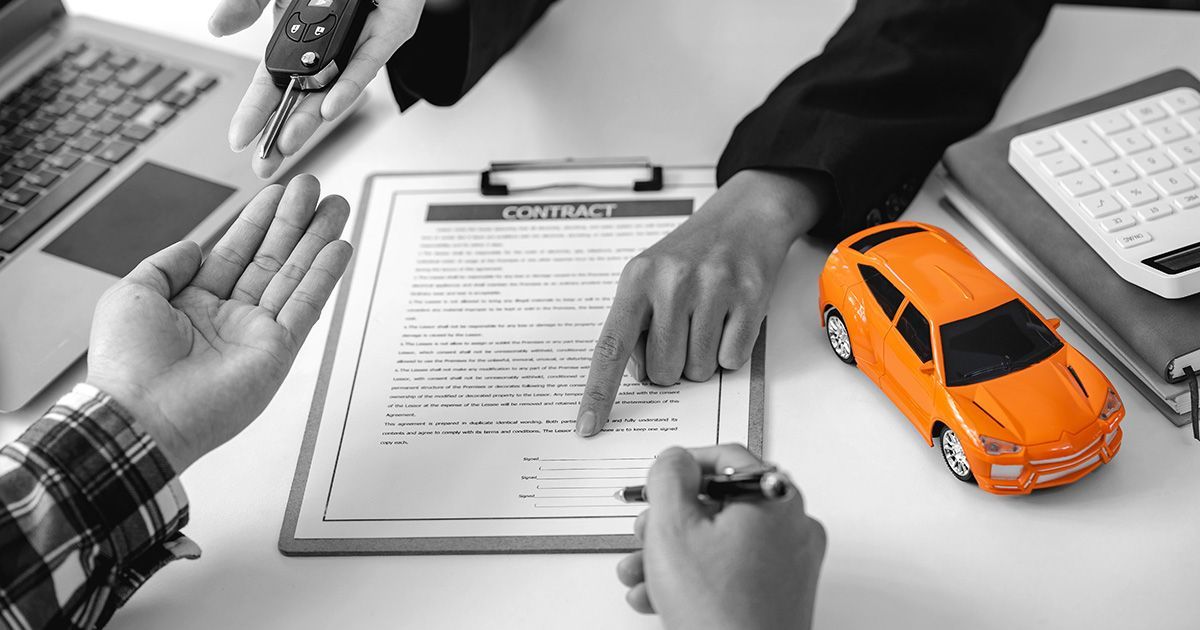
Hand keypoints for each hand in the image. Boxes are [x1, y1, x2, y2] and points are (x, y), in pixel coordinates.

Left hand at [86, 174, 352, 471]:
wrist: (140, 415)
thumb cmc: (127, 364)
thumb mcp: (131, 294)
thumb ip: (166, 264)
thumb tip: (195, 245)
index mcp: (193, 303)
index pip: (235, 251)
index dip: (258, 220)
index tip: (278, 191)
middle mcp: (229, 316)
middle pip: (272, 258)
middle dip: (295, 221)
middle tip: (315, 188)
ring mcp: (256, 334)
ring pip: (295, 276)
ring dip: (317, 241)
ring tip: (336, 207)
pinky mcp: (277, 353)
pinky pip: (305, 308)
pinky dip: (323, 278)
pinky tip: (338, 249)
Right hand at [209, 0, 426, 177]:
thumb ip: (247, 5)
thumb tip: (216, 27)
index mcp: (300, 38)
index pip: (273, 84)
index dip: (257, 112)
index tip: (239, 140)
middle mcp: (329, 48)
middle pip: (302, 99)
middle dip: (282, 133)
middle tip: (265, 163)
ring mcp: (358, 44)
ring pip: (334, 89)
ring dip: (311, 118)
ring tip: (289, 142)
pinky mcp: (389, 33)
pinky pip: (367, 65)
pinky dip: (348, 87)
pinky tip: (330, 108)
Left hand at [576, 169, 829, 435]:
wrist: (745, 217)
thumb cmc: (691, 254)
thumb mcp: (648, 276)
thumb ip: (635, 324)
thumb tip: (639, 374)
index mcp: (637, 279)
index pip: (611, 348)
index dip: (598, 392)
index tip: (586, 427)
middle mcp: (672, 282)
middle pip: (662, 371)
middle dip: (672, 366)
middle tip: (683, 333)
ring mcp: (712, 288)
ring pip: (698, 371)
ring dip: (703, 359)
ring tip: (708, 321)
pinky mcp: (749, 297)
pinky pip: (732, 360)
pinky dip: (731, 351)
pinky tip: (730, 319)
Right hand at [616, 445, 825, 629]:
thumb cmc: (719, 611)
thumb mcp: (672, 527)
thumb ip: (668, 477)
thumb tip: (675, 461)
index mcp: (775, 499)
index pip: (729, 457)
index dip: (685, 464)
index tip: (659, 477)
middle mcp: (792, 527)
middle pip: (720, 504)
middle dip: (670, 520)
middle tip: (645, 532)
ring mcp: (789, 564)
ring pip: (719, 541)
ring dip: (672, 553)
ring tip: (640, 573)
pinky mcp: (779, 595)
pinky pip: (731, 571)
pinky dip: (695, 577)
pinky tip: (659, 595)